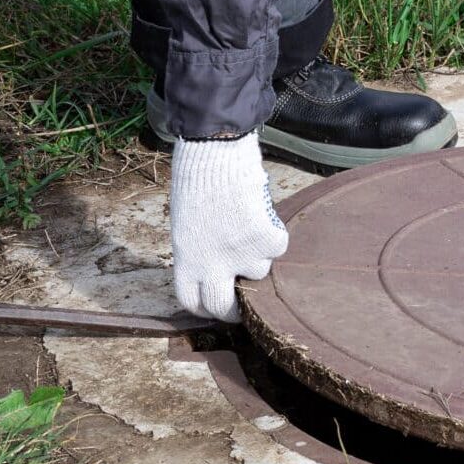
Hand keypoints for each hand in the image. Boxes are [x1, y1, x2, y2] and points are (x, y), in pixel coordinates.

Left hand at [170, 133, 288, 321]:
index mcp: (186, 260)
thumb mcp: (186, 225)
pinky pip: (277, 246)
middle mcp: (212, 264)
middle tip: (245, 301)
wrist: (215, 153)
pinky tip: (261, 214)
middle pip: (225, 307)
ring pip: (259, 271)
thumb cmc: (197, 181)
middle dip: (236, 310)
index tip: (214, 304)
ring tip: (248, 226)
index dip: (205, 307)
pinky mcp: (264, 240)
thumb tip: (218, 269)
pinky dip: (274, 233)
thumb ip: (198, 252)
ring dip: (257, 255)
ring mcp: (241, 254)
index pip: (193, 301)